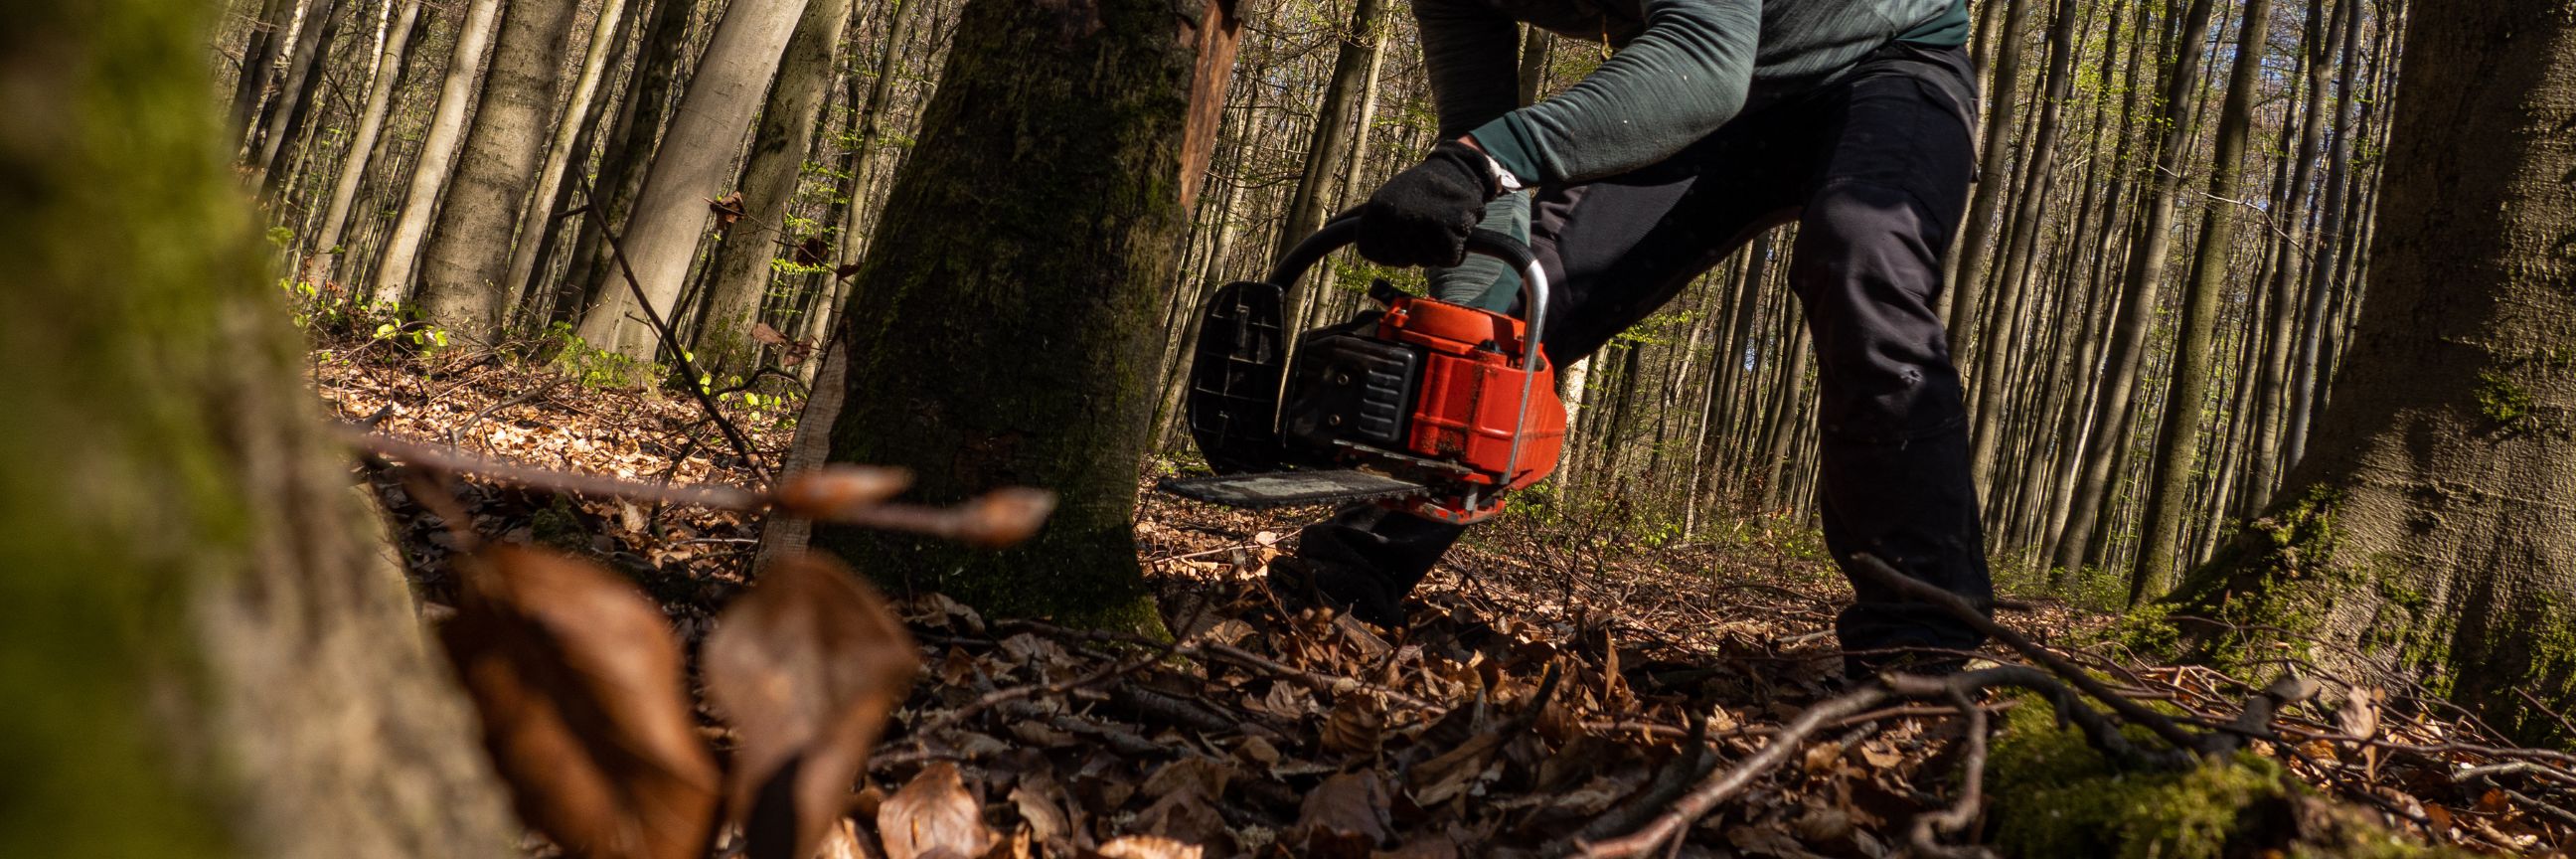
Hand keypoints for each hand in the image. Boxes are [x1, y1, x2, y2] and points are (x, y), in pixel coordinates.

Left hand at [1356, 139, 1499, 267]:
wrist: (1457, 169)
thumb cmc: (1419, 190)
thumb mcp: (1384, 198)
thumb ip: (1357, 216)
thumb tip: (1328, 224)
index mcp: (1375, 210)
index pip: (1374, 254)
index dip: (1391, 250)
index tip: (1403, 231)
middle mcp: (1393, 217)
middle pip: (1402, 261)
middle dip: (1416, 249)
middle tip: (1426, 223)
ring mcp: (1419, 221)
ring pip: (1426, 261)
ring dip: (1436, 249)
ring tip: (1440, 222)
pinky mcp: (1447, 226)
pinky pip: (1448, 258)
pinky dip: (1455, 250)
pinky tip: (1454, 228)